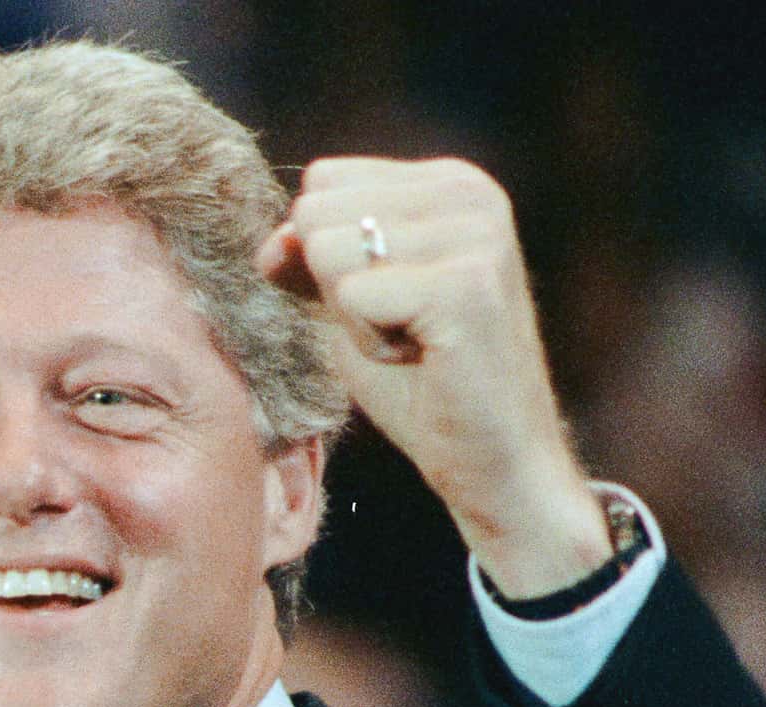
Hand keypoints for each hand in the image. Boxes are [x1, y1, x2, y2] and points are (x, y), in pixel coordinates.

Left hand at [257, 157, 610, 595]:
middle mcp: (469, 193)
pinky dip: (369, 345)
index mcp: (449, 183)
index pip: (322, 183)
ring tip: (414, 346)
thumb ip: (312, 259)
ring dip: (356, 320)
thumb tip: (271, 240)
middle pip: (318, 213)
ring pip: (329, 253)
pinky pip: (351, 297)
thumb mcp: (354, 309)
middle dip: (338, 290)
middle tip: (402, 332)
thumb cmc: (425, 389)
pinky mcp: (466, 285)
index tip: (390, 307)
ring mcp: (474, 234)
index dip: (327, 261)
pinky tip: (422, 360)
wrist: (493, 464)